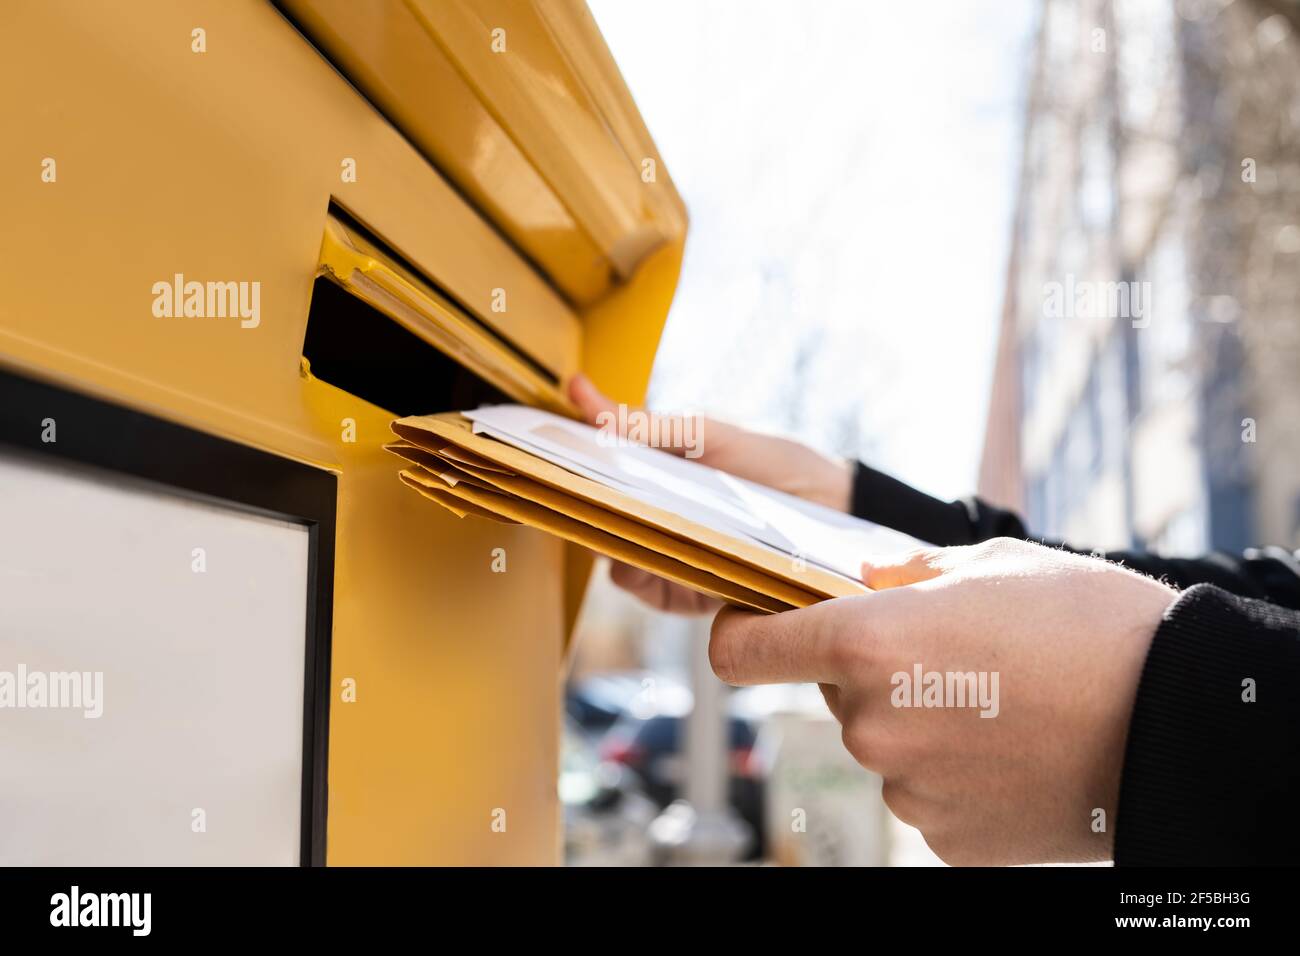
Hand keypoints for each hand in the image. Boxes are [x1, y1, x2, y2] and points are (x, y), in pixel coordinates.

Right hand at [568, 374, 852, 613]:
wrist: (839, 515)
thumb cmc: (778, 468)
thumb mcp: (709, 436)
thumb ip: (647, 426)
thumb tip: (582, 393)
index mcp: (656, 474)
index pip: (593, 469)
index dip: (563, 459)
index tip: (537, 445)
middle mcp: (655, 517)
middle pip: (595, 516)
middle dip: (580, 503)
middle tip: (577, 485)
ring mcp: (668, 555)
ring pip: (613, 555)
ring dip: (611, 539)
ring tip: (624, 520)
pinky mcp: (685, 592)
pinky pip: (645, 587)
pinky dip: (641, 572)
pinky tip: (649, 554)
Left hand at [708, 537, 1177, 864]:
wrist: (1178, 720)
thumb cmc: (1088, 626)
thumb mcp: (988, 565)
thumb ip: (902, 578)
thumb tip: (863, 586)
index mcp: (867, 643)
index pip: (742, 651)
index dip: (741, 635)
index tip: (755, 628)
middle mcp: (871, 722)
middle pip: (834, 693)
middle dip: (872, 672)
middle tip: (951, 655)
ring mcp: (907, 789)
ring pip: (883, 745)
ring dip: (918, 722)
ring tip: (998, 701)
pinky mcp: (944, 837)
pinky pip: (924, 792)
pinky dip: (952, 771)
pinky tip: (1010, 749)